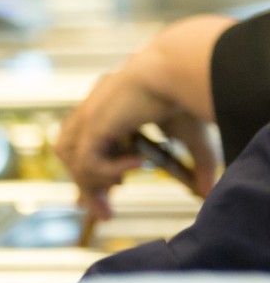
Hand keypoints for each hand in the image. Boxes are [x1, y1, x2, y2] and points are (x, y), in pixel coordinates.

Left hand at [56, 49, 222, 220]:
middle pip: (73, 157)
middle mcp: (92, 112)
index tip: (93, 200)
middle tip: (104, 213)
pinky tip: (139, 164)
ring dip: (94, 183)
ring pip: (75, 162)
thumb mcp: (190, 138)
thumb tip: (208, 192)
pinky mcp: (92, 124)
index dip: (88, 175)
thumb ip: (196, 166)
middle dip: (87, 188)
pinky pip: (87, 162)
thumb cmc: (188, 95)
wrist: (178, 69)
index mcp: (108, 111)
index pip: (85, 147)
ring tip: (120, 187)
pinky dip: (109, 172)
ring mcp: (88, 117)